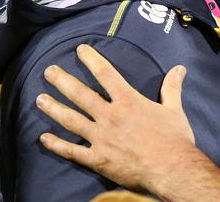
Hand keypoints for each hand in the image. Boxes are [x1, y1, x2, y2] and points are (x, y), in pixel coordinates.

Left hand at [36, 44, 194, 194]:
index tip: (80, 49)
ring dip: (54, 108)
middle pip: (81, 94)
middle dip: (62, 81)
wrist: (171, 169)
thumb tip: (179, 69)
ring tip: (39, 99)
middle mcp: (110, 116)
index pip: (106, 74)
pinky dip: (56, 144)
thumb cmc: (174, 139)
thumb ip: (172, 88)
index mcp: (128, 101)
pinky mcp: (97, 158)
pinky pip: (72, 150)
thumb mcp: (174, 109)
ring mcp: (101, 138)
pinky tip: (43, 138)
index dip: (92, 59)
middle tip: (48, 71)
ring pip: (71, 120)